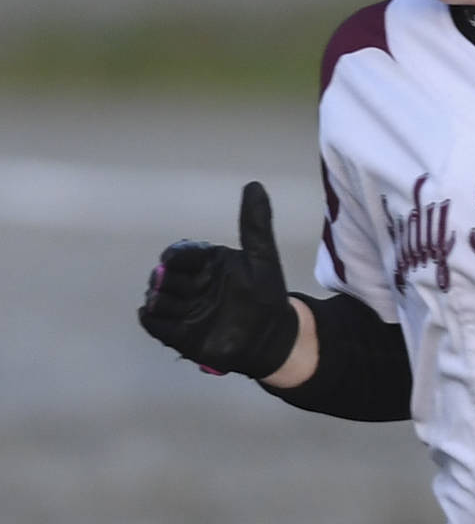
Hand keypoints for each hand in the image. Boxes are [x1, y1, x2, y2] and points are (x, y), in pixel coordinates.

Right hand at [139, 181, 299, 378]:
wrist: (273, 338)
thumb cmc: (266, 296)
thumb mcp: (263, 259)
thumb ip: (255, 225)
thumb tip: (254, 184)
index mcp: (204, 263)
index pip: (179, 253)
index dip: (177, 256)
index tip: (173, 260)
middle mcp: (189, 284)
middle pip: (163, 276)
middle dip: (167, 279)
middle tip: (181, 286)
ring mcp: (182, 309)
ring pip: (157, 299)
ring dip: (161, 300)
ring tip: (179, 306)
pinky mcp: (179, 334)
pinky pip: (154, 324)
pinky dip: (152, 319)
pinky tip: (156, 316)